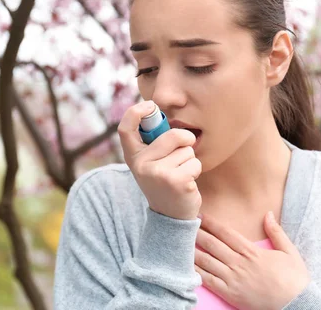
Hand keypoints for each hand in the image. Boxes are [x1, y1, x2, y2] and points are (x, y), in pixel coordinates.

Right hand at [117, 100, 201, 219]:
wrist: (170, 216)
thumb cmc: (164, 180)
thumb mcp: (151, 162)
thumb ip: (154, 142)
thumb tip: (159, 113)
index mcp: (133, 156)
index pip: (125, 128)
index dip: (136, 112)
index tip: (150, 105)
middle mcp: (140, 164)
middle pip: (172, 135)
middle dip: (184, 141)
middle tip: (179, 157)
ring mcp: (157, 173)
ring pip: (186, 150)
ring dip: (189, 161)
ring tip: (180, 175)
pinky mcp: (175, 181)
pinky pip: (194, 162)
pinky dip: (195, 170)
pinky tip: (186, 183)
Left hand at [194, 212, 309, 309]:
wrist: (297, 305)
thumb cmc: (294, 280)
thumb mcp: (290, 252)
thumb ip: (276, 232)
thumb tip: (268, 214)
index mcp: (252, 251)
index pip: (226, 233)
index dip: (211, 223)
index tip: (200, 215)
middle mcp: (239, 263)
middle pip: (212, 244)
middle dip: (196, 232)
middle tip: (183, 223)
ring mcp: (233, 278)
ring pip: (207, 261)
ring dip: (192, 250)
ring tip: (180, 241)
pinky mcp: (229, 293)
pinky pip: (208, 281)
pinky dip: (196, 272)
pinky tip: (186, 265)